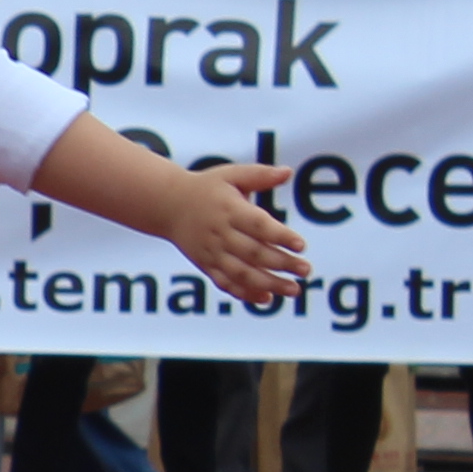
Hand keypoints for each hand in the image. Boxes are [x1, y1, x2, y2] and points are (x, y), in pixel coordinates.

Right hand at [169, 164, 310, 306]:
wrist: (166, 205)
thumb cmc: (206, 188)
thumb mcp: (231, 175)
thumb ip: (260, 175)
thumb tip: (288, 172)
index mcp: (229, 210)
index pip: (258, 225)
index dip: (280, 236)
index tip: (301, 245)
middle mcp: (220, 233)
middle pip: (254, 253)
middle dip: (282, 263)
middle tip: (305, 270)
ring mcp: (212, 252)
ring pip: (241, 273)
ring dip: (268, 284)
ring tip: (293, 289)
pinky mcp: (206, 265)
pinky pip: (225, 283)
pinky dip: (245, 293)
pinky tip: (267, 298)